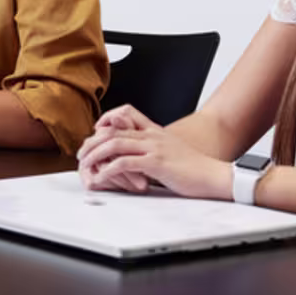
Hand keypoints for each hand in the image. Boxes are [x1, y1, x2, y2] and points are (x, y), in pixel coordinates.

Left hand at [77, 126, 231, 199]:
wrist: (214, 175)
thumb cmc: (195, 168)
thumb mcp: (172, 152)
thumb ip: (153, 150)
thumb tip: (137, 160)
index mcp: (155, 131)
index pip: (125, 115)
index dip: (106, 122)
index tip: (94, 134)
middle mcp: (152, 135)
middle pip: (113, 130)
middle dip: (93, 142)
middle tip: (81, 153)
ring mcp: (154, 148)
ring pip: (114, 144)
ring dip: (95, 155)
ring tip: (84, 165)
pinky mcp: (156, 163)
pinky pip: (124, 163)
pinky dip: (107, 171)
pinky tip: (100, 179)